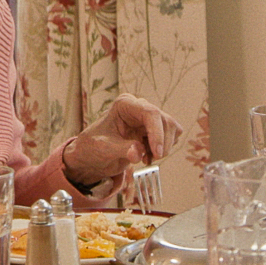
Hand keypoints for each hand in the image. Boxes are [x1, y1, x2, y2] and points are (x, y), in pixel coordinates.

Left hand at [65, 94, 181, 191]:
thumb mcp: (104, 149)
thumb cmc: (94, 148)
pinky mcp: (156, 129)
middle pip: (166, 121)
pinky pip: (171, 136)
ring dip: (164, 147)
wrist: (93, 157)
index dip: (158, 133)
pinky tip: (148, 156)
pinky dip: (163, 149)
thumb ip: (122, 149)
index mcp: (125, 105)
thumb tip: (138, 153)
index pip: (151, 113)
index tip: (158, 153)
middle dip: (162, 143)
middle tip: (154, 159)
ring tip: (146, 158)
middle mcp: (140, 107)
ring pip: (172, 128)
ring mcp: (149, 118)